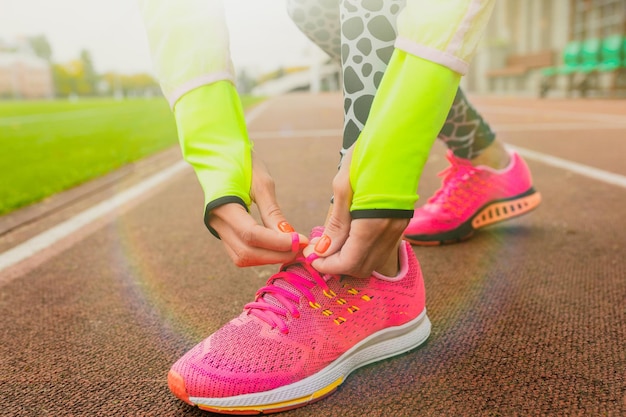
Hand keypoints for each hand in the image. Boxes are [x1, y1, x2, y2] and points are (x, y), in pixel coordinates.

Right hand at [208, 155, 307, 266]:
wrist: (217, 153)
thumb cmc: (240, 160)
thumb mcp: (261, 181)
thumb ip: (273, 212)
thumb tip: (290, 236)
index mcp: (222, 205)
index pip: (251, 234)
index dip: (278, 242)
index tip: (301, 240)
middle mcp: (215, 222)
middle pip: (246, 252)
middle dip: (276, 254)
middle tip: (300, 247)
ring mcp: (217, 229)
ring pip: (242, 257)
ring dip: (268, 257)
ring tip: (291, 248)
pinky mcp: (224, 232)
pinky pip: (241, 252)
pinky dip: (261, 254)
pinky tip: (278, 247)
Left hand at [304, 147, 408, 277]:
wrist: (399, 139)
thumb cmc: (367, 156)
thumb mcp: (343, 186)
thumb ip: (336, 223)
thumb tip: (323, 249)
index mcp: (373, 224)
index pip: (348, 262)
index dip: (327, 266)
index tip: (312, 258)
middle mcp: (390, 232)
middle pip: (360, 267)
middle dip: (337, 265)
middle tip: (318, 252)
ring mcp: (398, 229)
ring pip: (372, 262)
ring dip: (350, 260)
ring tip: (330, 245)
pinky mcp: (401, 224)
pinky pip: (380, 249)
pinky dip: (362, 251)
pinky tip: (348, 238)